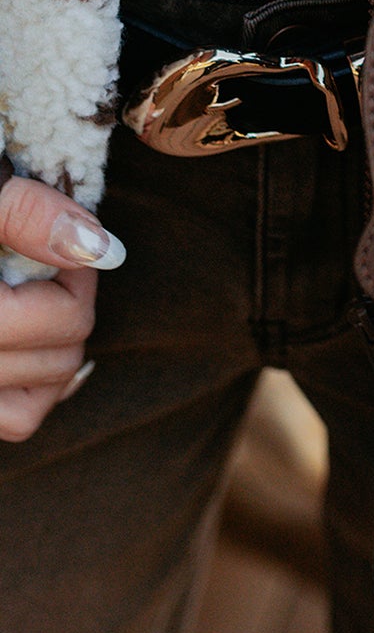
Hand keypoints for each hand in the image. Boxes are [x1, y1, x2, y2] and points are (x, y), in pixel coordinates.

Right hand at [0, 176, 123, 441]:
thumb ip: (25, 213)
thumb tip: (102, 249)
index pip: (60, 320)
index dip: (79, 276)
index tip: (67, 242)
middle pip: (57, 358)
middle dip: (70, 308)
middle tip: (53, 265)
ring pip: (35, 402)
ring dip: (53, 353)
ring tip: (35, 302)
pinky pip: (12, 420)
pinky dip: (29, 389)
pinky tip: (28, 347)